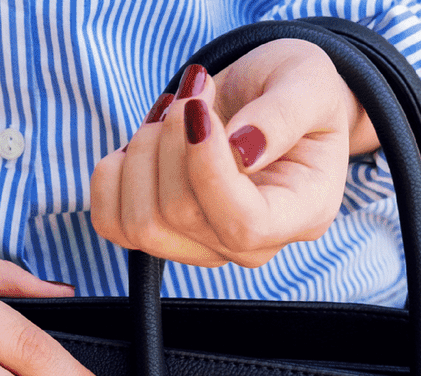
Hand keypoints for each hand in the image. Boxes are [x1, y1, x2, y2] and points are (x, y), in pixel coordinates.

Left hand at [90, 38, 378, 268]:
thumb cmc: (297, 90)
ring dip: (143, 152)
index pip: (243, 225)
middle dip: (172, 140)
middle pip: (181, 216)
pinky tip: (146, 139)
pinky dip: (114, 173)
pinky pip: (112, 223)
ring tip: (173, 111)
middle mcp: (252, 246)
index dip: (207, 170)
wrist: (269, 98)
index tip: (200, 111)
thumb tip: (240, 151)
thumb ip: (283, 115)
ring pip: (141, 224)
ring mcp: (204, 248)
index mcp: (301, 213)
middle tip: (193, 92)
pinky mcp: (162, 235)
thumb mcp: (309, 83)